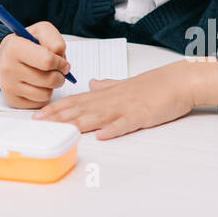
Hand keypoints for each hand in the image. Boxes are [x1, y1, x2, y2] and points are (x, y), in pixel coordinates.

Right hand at [0, 21, 70, 107]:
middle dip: (59, 76)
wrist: (5, 54)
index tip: (62, 62)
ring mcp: (8, 86)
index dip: (61, 63)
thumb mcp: (41, 31)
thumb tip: (63, 63)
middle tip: (56, 71)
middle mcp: (8, 68)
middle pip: (49, 80)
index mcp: (15, 48)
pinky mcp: (11, 100)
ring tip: (45, 76)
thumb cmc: (27, 43)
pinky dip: (42, 95)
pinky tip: (37, 85)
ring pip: (45, 94)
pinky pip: (39, 103)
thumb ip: (55, 41)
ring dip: (51, 86)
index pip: (47, 61)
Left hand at [32, 61, 211, 138]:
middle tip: (38, 123)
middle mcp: (112, 99)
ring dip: (78, 122)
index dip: (57, 108)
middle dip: (58, 116)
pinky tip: (101, 135)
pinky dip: (113, 129)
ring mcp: (126, 107)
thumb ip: (108, 85)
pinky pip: (126, 123)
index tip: (39, 115)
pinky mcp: (142, 115)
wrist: (179, 81)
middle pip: (81, 108)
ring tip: (60, 129)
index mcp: (107, 93)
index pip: (76, 101)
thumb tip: (92, 84)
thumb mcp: (126, 83)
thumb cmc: (154, 84)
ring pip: (98, 115)